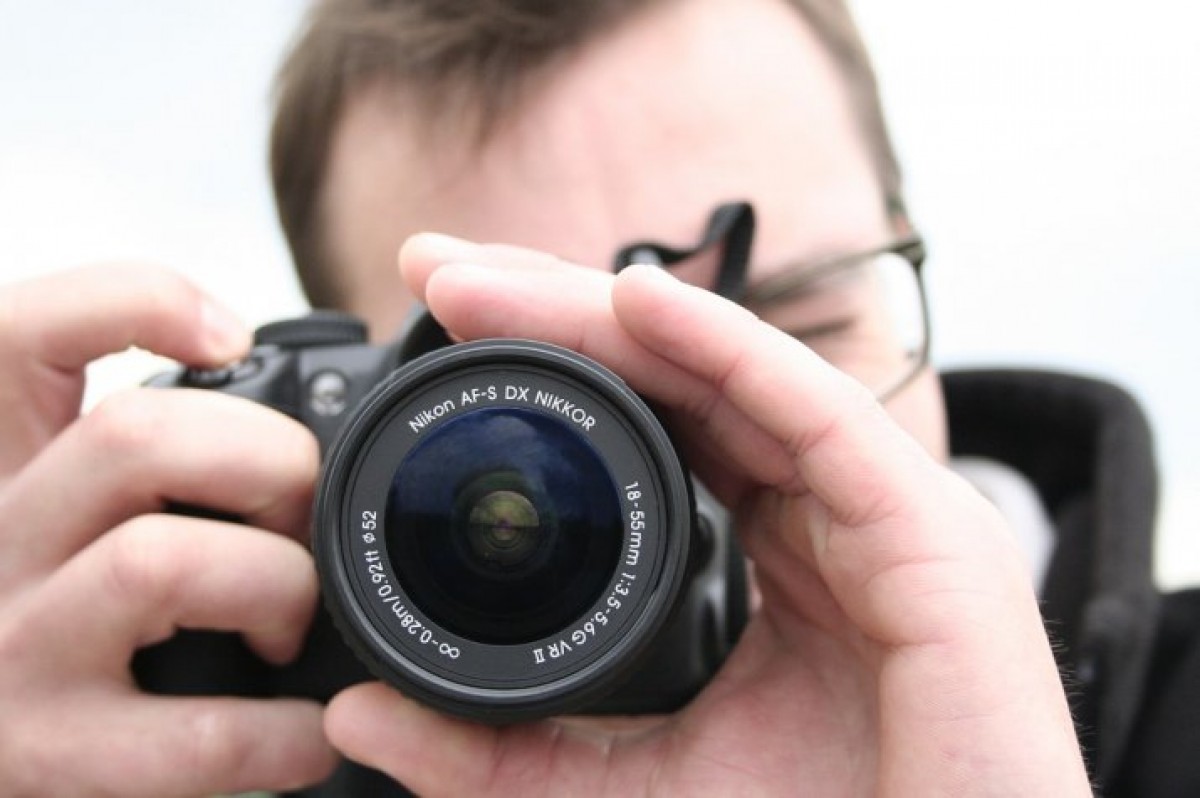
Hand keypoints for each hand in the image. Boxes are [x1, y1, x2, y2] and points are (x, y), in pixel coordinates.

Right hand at [0, 266, 336, 795]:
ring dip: (275, 588)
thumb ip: (137, 453)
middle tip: (301, 512)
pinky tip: (305, 730)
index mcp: (2, 467)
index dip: (135, 303)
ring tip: (289, 623)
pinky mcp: (50, 756)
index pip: (24, 334)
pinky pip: (200, 732)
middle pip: (134, 436)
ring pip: (160, 562)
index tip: (229, 336)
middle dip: (269, 461)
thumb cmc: (69, 625)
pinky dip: (287, 730)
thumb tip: (260, 380)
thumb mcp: (70, 513)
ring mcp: (11, 650)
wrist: (10, 753)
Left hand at [324, 235, 1090, 795]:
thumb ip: (506, 756)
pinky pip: (812, 410)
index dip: (552, 371)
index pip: (653, 427)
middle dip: (556, 312)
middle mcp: (821, 512)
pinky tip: (630, 298)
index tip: (435, 341)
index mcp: (771, 555)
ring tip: (486, 281)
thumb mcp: (636, 789)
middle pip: (681, 377)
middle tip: (437, 270)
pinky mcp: (927, 530)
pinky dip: (723, 346)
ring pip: (730, 372)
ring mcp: (877, 511)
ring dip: (608, 311)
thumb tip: (360, 718)